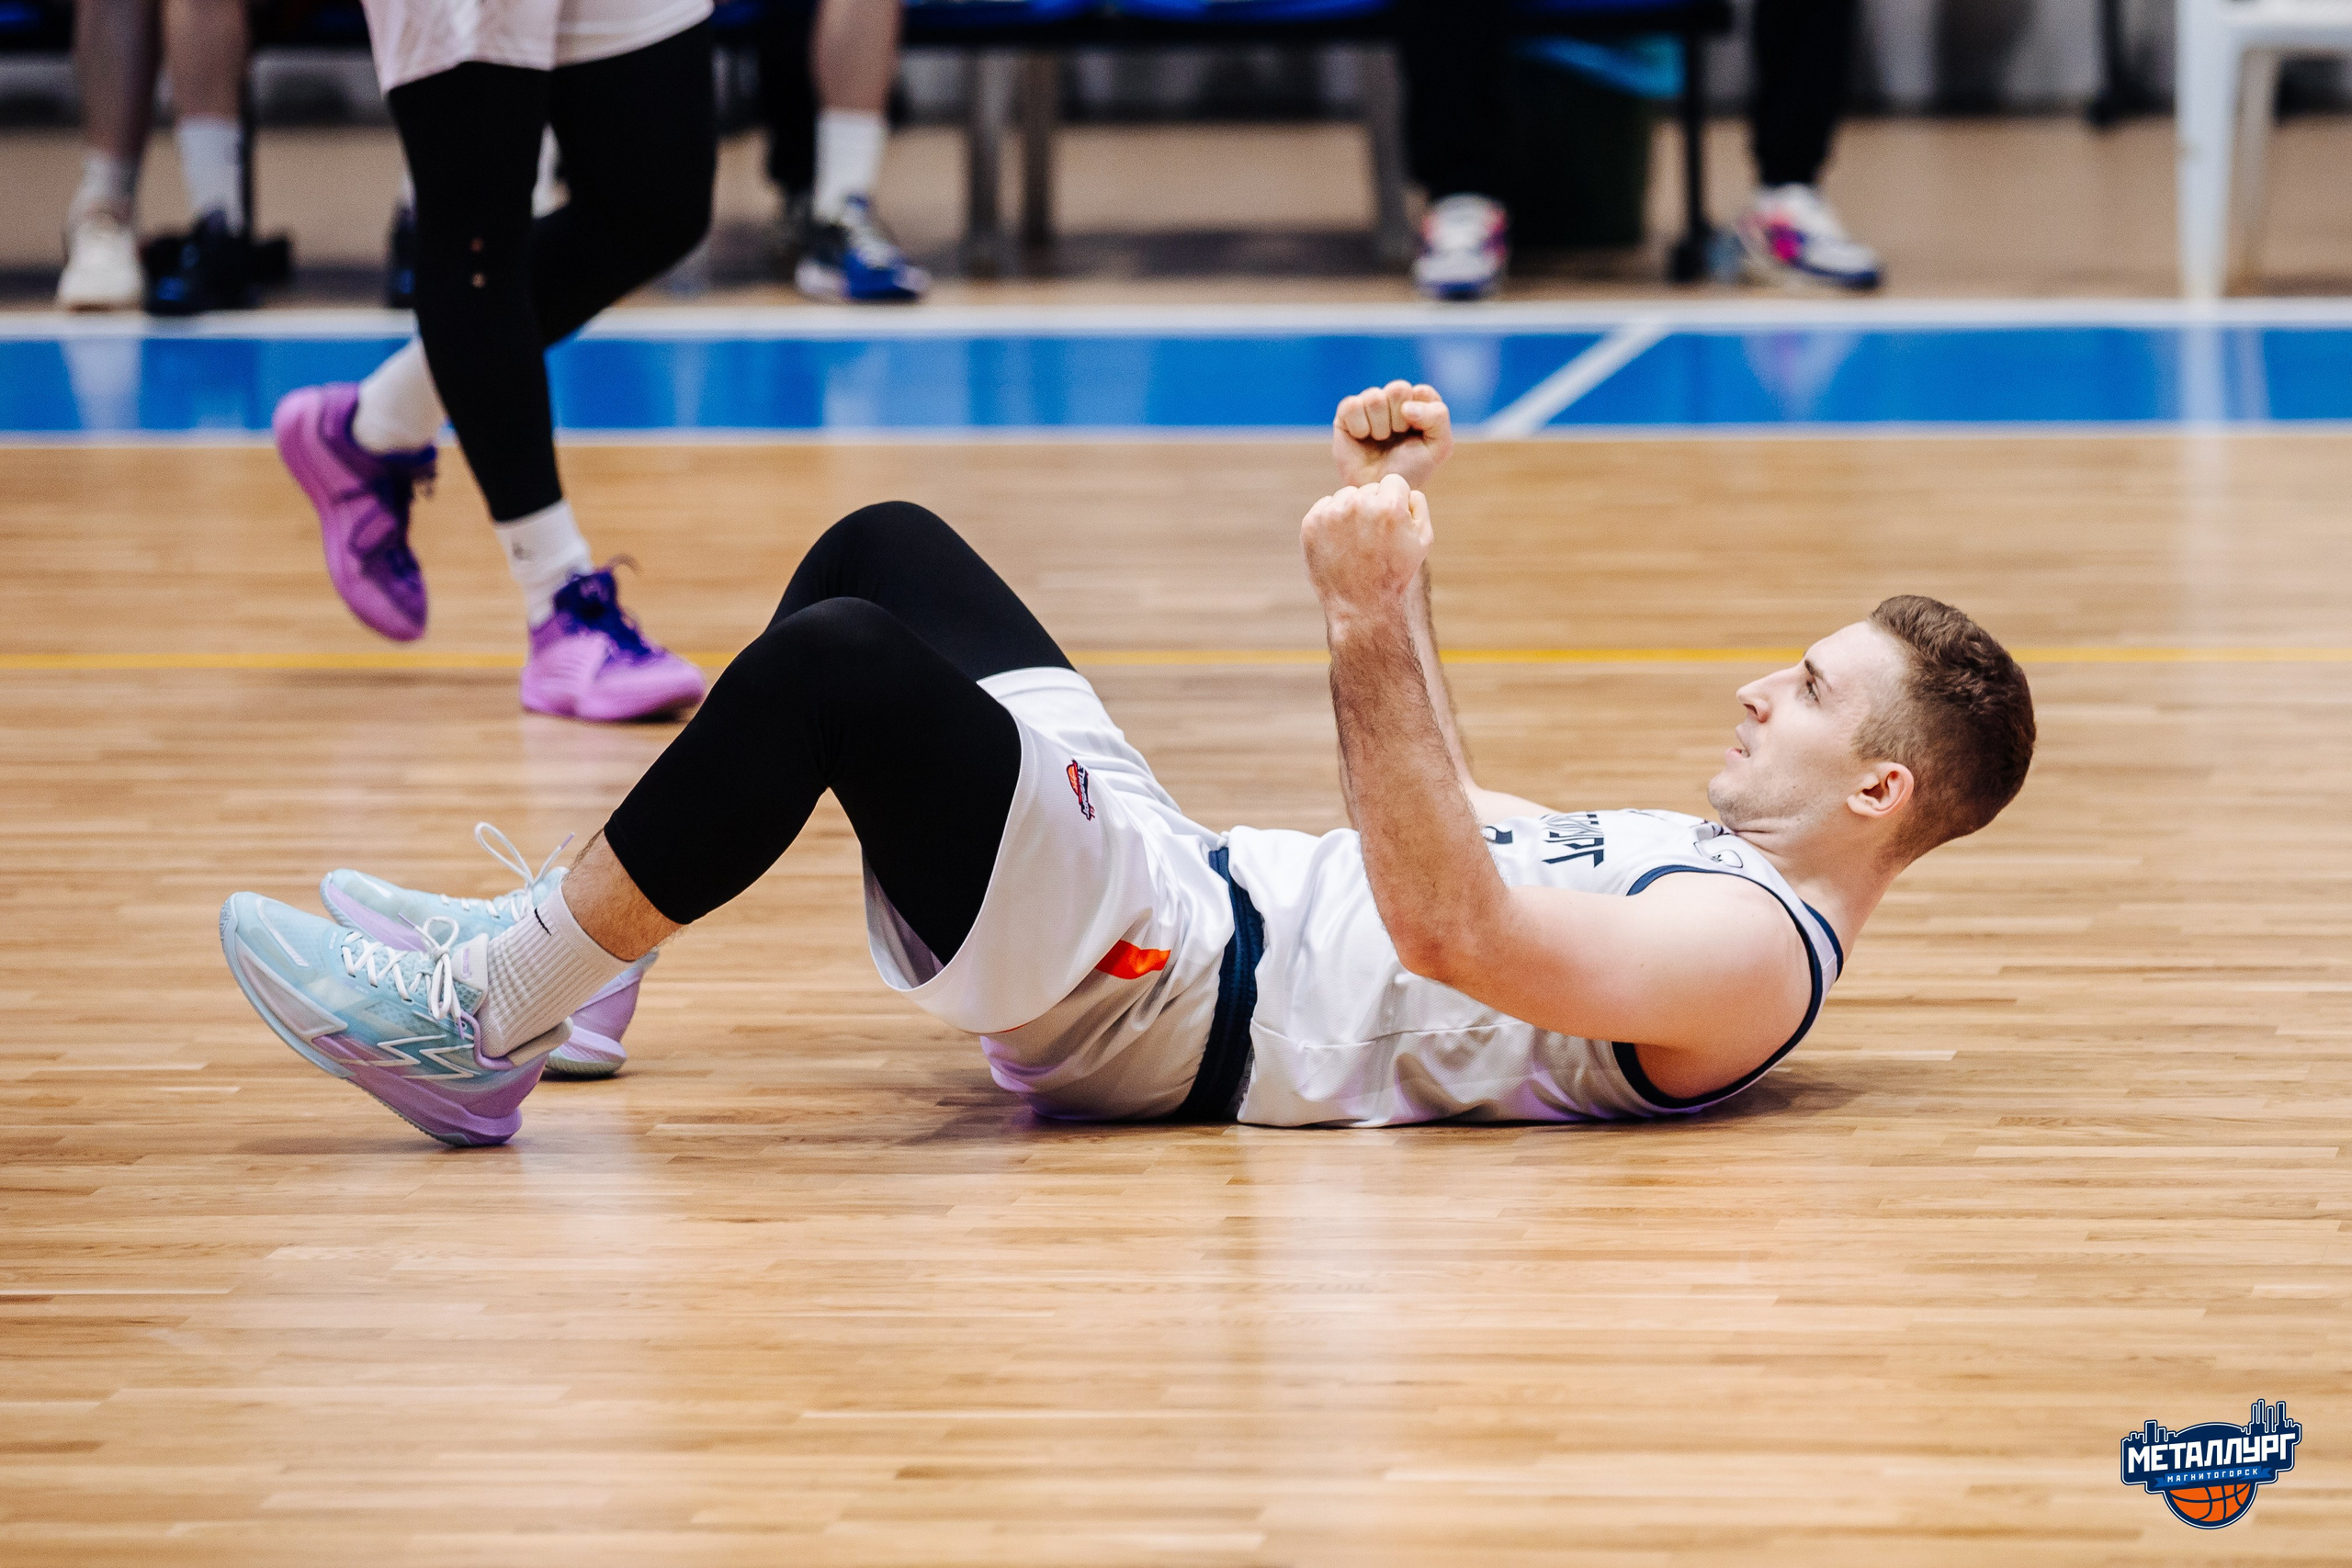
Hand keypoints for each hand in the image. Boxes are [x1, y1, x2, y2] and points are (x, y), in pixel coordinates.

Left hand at [1301, 474, 1432, 622]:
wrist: (1361, 605)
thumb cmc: (1395, 573)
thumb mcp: (1422, 540)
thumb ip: (1418, 505)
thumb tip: (1404, 489)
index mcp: (1389, 505)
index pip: (1394, 482)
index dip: (1397, 503)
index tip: (1392, 524)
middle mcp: (1358, 504)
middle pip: (1369, 489)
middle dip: (1374, 507)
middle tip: (1374, 539)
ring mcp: (1331, 514)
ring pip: (1346, 496)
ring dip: (1352, 512)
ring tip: (1357, 542)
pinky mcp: (1311, 523)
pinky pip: (1325, 506)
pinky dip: (1331, 520)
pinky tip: (1341, 543)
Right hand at [1332, 381, 1453, 487]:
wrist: (1379, 491)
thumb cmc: (1410, 470)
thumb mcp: (1439, 447)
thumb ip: (1438, 417)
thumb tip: (1407, 406)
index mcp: (1419, 404)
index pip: (1423, 392)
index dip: (1421, 416)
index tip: (1417, 436)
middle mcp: (1394, 401)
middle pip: (1398, 389)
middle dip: (1399, 420)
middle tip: (1396, 437)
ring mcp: (1369, 405)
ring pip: (1375, 397)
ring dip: (1380, 426)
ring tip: (1380, 440)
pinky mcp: (1346, 413)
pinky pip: (1352, 406)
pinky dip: (1360, 427)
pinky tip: (1362, 438)